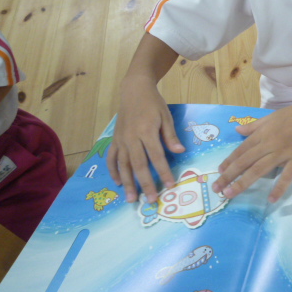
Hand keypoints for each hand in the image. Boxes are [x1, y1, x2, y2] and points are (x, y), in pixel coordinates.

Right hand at [107, 76, 184, 203]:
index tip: (170, 185)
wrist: (134, 90)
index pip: (157, 156)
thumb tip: (180, 152)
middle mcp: (132, 138)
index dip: (163, 172)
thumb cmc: (153, 104)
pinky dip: (113, 171)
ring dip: (127, 183)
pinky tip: (118, 183)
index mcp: (147, 132)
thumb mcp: (166, 116)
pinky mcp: (114, 140)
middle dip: (145, 184)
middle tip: (150, 200)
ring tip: (131, 199)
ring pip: (123, 165)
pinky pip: (112, 158)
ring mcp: (121, 140)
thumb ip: (170, 136)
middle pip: (139, 165)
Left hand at [212, 100, 291, 202]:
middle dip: (229, 176)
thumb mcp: (271, 117)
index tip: (219, 173)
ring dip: (243, 183)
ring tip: (231, 194)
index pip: (241, 150)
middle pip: (245, 162)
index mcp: (263, 133)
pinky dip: (279, 188)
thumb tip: (237, 130)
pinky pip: (287, 175)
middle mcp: (270, 143)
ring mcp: (284, 152)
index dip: (229, 162)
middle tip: (217, 189)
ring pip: (259, 169)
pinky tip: (271, 200)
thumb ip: (254, 126)